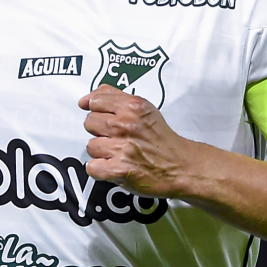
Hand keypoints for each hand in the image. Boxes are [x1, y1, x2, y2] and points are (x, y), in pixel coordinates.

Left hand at [79, 85, 194, 197]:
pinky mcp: (118, 169)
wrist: (180, 166)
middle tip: (116, 137)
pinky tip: (113, 166)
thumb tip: (87, 99)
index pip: (95, 101)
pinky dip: (100, 169)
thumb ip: (115, 97)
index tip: (102, 117)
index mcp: (132, 107)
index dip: (98, 111)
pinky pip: (92, 167)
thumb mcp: (144, 108)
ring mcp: (121, 148)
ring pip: (90, 146)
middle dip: (100, 131)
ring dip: (102, 152)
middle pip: (90, 123)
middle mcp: (125, 125)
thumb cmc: (161, 139)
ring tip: (118, 152)